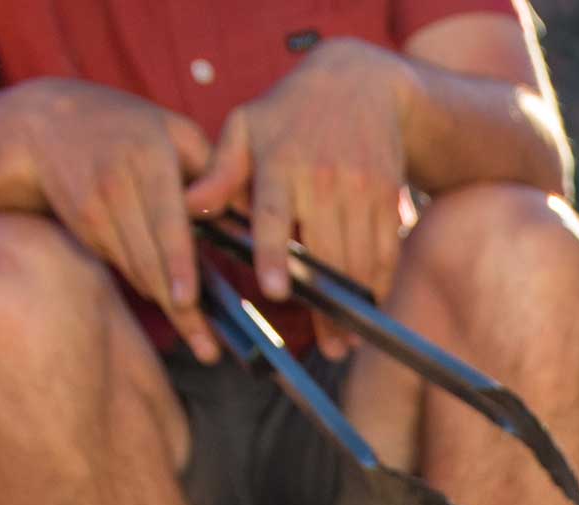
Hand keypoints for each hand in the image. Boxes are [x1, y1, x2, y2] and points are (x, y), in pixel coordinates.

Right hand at [0, 81, 219, 362]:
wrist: (46, 125)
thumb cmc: (128, 127)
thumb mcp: (173, 130)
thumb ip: (211, 168)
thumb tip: (243, 214)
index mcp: (149, 155)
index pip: (165, 218)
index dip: (176, 263)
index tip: (186, 300)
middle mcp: (118, 183)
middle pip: (151, 258)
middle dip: (181, 309)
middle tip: (208, 349)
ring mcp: (96, 208)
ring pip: (137, 270)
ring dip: (167, 304)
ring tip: (199, 339)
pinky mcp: (84, 227)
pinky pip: (122, 266)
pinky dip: (146, 281)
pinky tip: (164, 291)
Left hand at [186, 40, 411, 359]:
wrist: (362, 82)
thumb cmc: (290, 114)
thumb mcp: (247, 128)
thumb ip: (220, 172)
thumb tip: (190, 206)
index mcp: (279, 163)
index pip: (273, 215)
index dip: (275, 254)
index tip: (276, 290)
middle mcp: (322, 177)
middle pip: (324, 253)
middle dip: (327, 306)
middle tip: (326, 348)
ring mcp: (360, 186)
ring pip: (358, 259)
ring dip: (354, 307)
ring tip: (344, 342)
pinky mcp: (388, 195)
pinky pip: (385, 251)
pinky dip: (379, 285)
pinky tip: (368, 311)